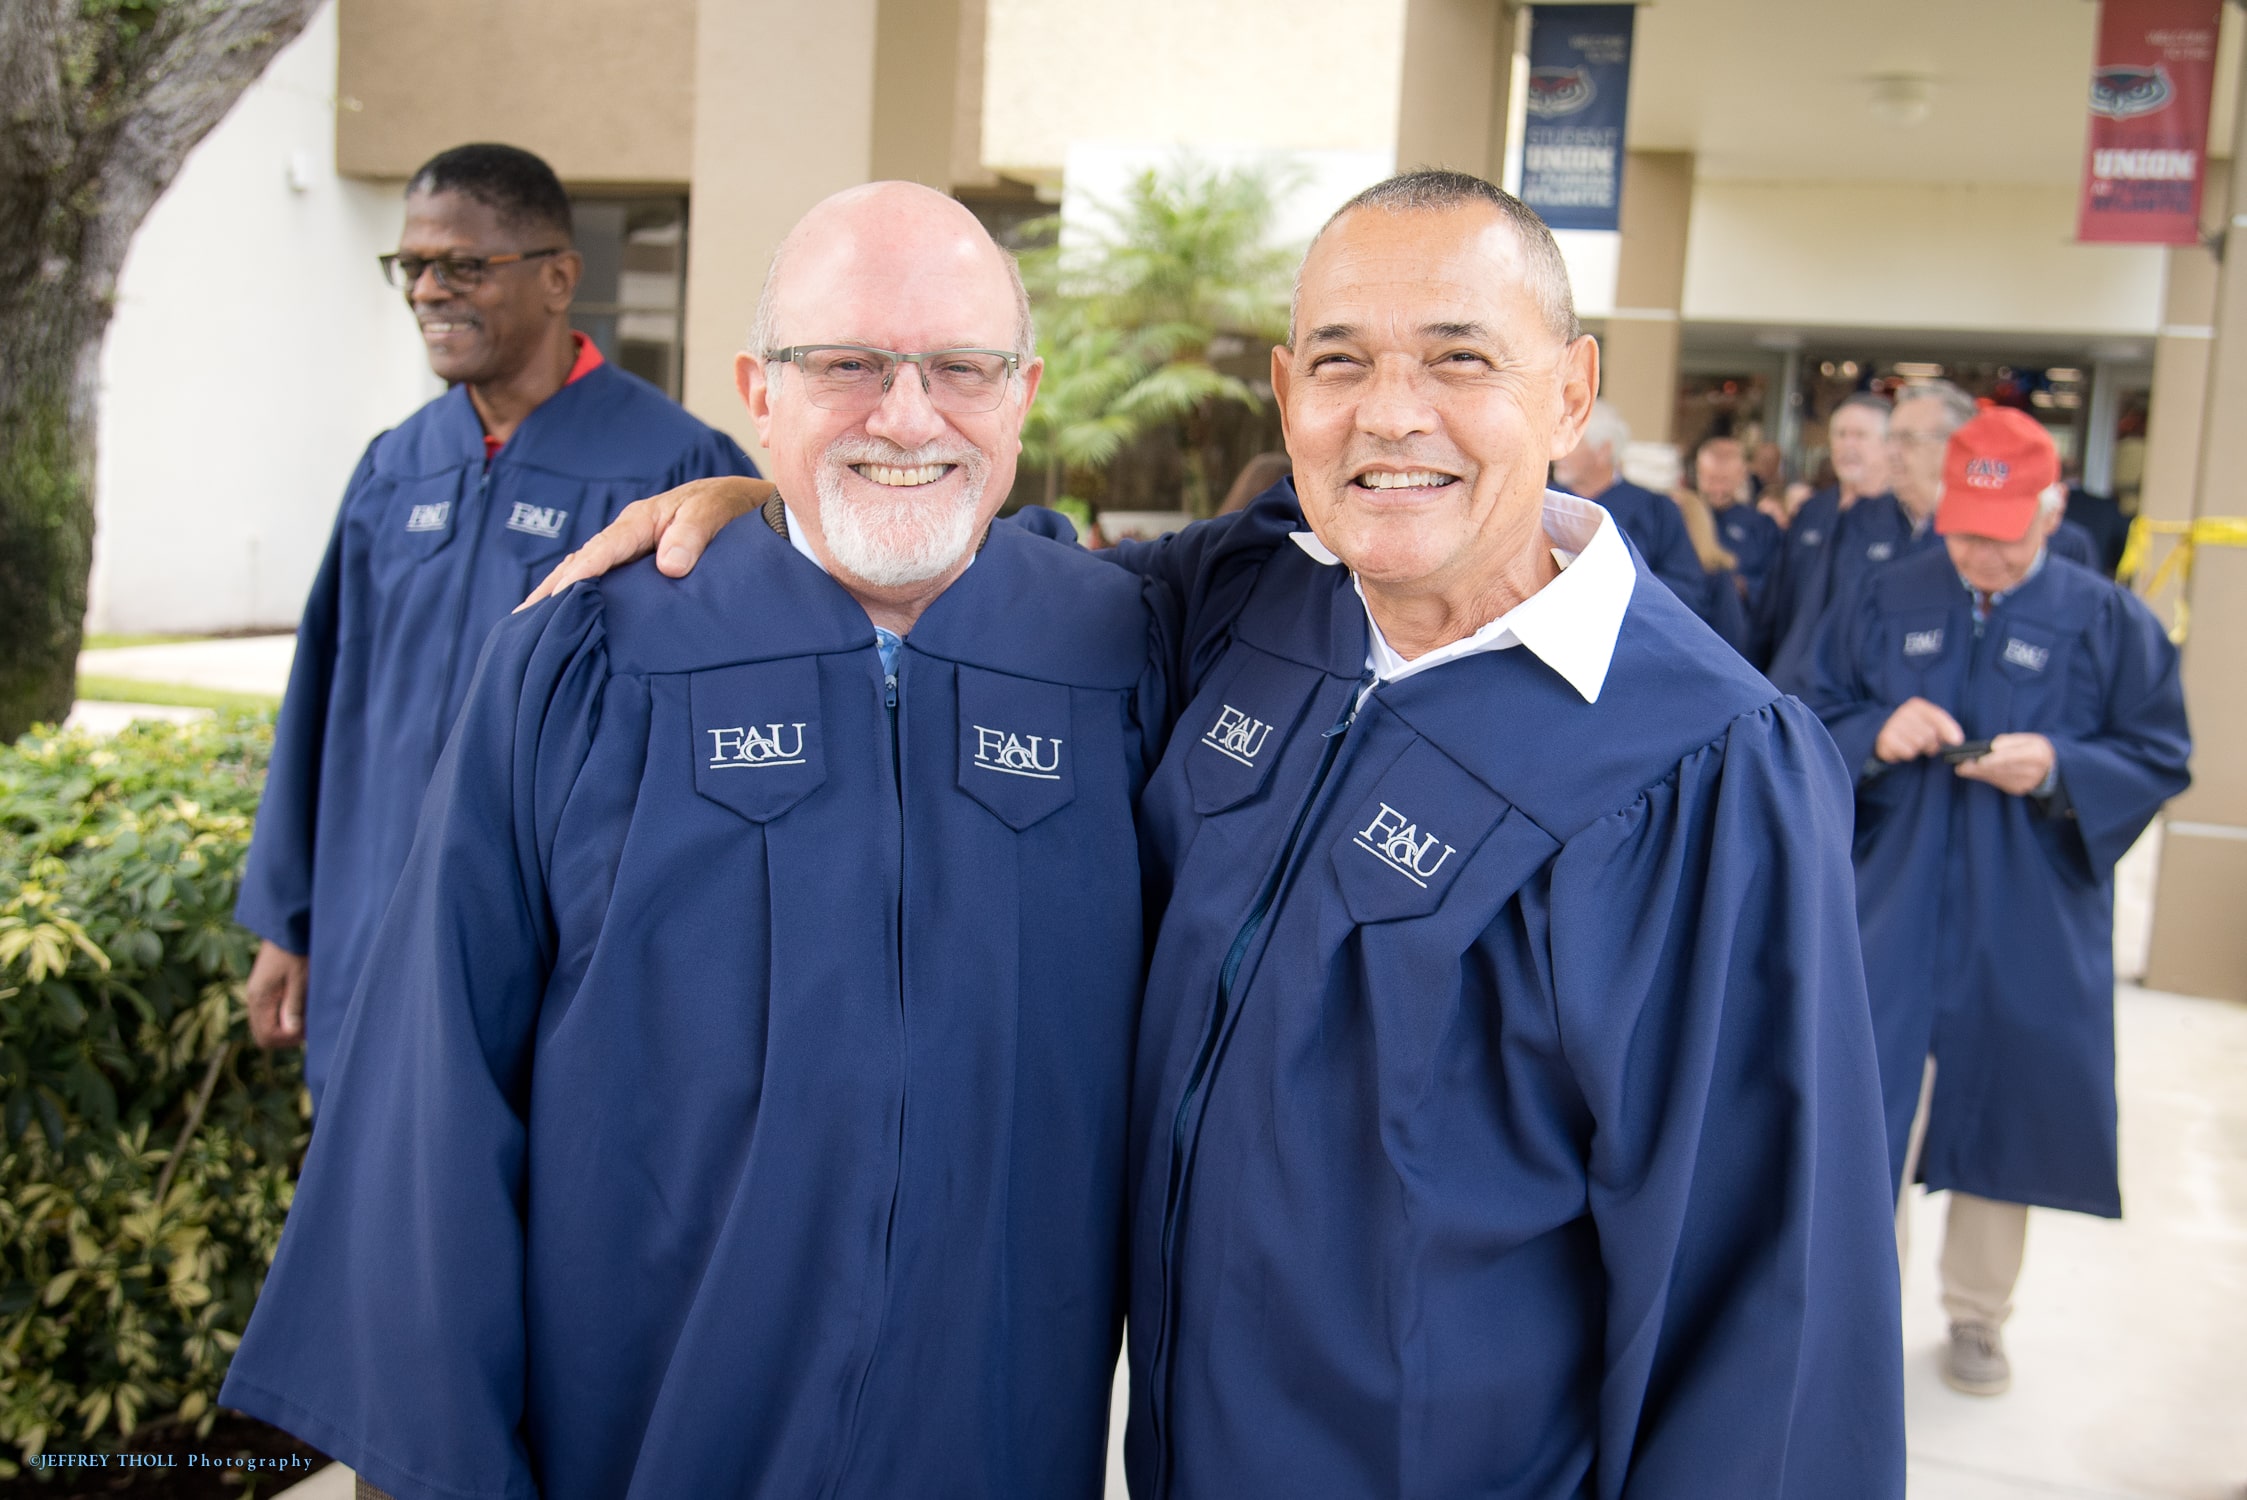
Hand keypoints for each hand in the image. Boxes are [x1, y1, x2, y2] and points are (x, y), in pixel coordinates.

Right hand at [244, 940, 307, 1048]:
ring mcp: (258, 994)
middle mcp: (254, 999)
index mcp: (259, 999)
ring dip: (287, 1026)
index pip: (266, 1037)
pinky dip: (285, 1016)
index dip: (288, 1040)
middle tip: (310, 1026)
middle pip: (264, 1034)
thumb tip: (291, 1032)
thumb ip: (294, 1005)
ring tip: (308, 1016)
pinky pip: (271, 1013)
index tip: (308, 1031)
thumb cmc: (295, 950)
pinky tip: (303, 1007)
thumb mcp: (299, 978)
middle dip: (287, 1036)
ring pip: (268, 1024)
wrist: (286, 926)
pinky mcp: (265, 988)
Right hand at [520, 476, 774, 608]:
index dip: (578, 576)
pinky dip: (582, 594)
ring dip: (561, 595)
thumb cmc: (731, 507)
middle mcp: (629, 534)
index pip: (601, 550)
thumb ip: (692, 535)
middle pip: (582, 562)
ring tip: (532, 624)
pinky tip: (568, 615)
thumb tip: (668, 567)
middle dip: (553, 590)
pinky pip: (605, 578)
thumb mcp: (714, 513)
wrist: (749, 505)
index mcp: (641, 520)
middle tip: (523, 621)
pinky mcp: (639, 562)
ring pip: (589, 571)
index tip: (556, 601)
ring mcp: (632, 548)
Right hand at [1873, 696, 1963, 763]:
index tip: (1957, 742)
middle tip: (1926, 744)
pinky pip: (1908, 752)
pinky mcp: (1886, 739)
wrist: (1885, 731)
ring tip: (1912, 745)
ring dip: (1919, 749)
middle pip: (1929, 734)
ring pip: (1919, 744)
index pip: (1937, 716)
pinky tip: (1902, 748)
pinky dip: (1908, 754)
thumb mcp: (1929, 723)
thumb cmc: (1913, 728)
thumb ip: (1945, 728)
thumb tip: (1957, 741)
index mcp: (1916, 705)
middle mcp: (1903, 712)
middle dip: (1931, 743)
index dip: (1949, 730)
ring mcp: (1893, 724)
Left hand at [1953, 732, 2055, 796]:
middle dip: (1980, 767)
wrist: (2050, 767)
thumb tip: (1993, 746)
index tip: (1979, 759)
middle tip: (1961, 764)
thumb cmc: (2034, 748)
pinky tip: (1973, 772)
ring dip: (1979, 773)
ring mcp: (2026, 784)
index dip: (1995, 759)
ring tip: (1962, 768)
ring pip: (1998, 777)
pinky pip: (1998, 783)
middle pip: (2002, 769)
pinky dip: (1985, 776)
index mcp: (2038, 754)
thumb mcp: (2028, 739)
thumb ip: (2010, 741)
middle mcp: (2033, 772)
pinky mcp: (2018, 790)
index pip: (2013, 756)